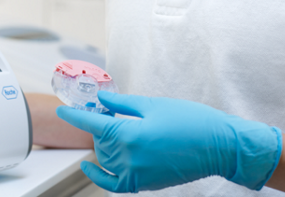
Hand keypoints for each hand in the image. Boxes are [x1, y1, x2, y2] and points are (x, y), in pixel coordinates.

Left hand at [56, 91, 281, 192]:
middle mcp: (130, 158)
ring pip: (105, 159)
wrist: (220, 147)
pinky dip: (99, 176)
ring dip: (103, 144)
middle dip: (98, 126)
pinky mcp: (145, 183)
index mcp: (131, 136)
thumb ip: (122, 105)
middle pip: (99, 142)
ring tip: (114, 129)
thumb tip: (101, 101)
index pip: (92, 126)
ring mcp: (137, 174)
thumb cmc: (193, 122)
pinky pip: (114, 184)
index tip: (64, 111)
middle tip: (107, 112)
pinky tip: (91, 166)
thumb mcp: (154, 105)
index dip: (75, 116)